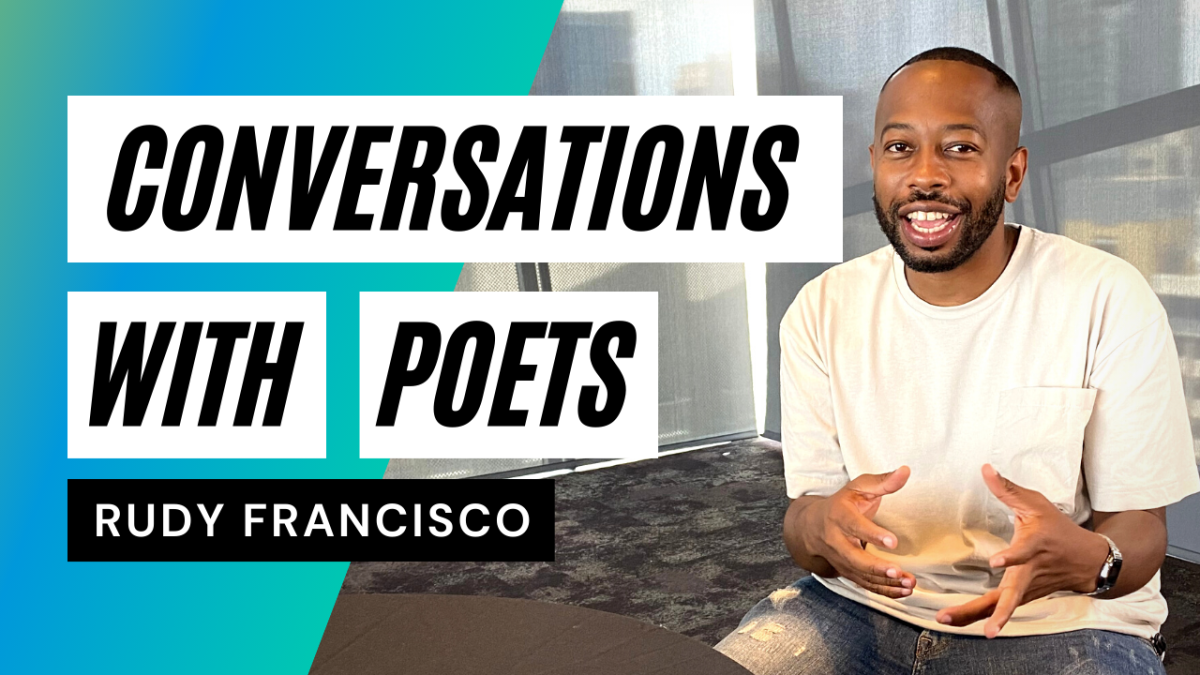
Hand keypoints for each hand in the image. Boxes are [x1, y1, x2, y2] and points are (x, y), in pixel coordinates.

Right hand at [798, 466, 915, 597]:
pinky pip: (865, 585)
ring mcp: (841, 559)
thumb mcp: (858, 488)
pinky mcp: (847, 571)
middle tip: (898, 571)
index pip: (855, 526)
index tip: (893, 541)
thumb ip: (882, 481)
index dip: (873, 534)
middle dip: (876, 567)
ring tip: (908, 583)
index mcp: (839, 516)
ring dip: (885, 582)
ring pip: (861, 575)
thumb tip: (906, 471)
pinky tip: (904, 591)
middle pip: (854, 558)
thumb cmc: (841, 504)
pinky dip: (884, 590)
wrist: (812, 526)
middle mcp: (836, 541)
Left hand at [935, 464, 1108, 637]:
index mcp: (1035, 547)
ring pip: (999, 607)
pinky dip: (975, 616)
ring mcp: (1025, 589)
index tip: (996, 562)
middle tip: (984, 624)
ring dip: (974, 616)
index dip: (1011, 557)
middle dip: (996, 611)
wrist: (1089, 562)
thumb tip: (984, 468)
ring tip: (945, 619)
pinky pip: (996, 609)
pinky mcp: (1020, 598)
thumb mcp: (1037, 504)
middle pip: (1011, 595)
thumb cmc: (1059, 530)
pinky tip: (952, 620)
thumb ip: (1008, 489)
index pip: (1023, 553)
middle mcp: (1030, 573)